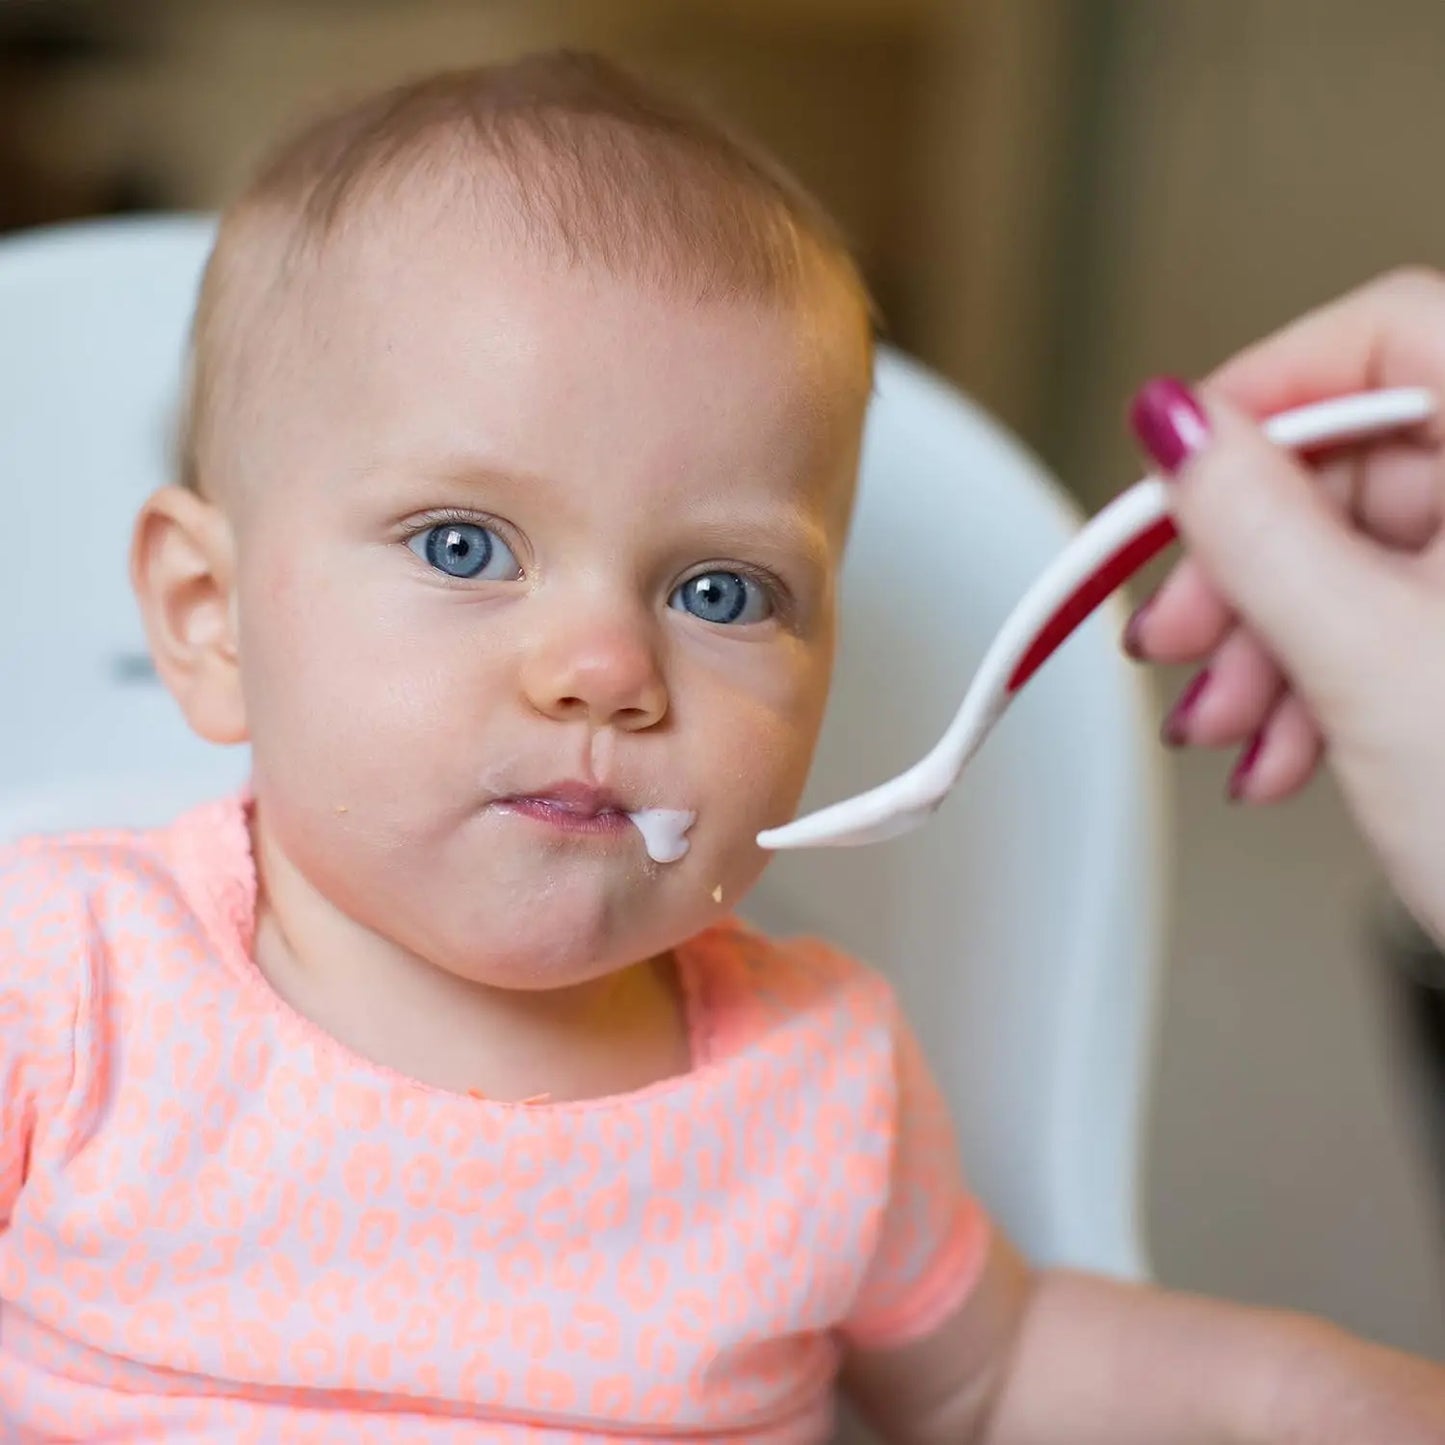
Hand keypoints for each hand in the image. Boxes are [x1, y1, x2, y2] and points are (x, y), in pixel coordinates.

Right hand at [1123, 268, 1444, 942]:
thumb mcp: (1367, 662)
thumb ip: (1256, 527)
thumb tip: (1174, 423)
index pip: (1391, 332)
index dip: (1263, 390)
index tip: (1172, 465)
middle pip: (1354, 462)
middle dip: (1241, 561)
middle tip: (1172, 631)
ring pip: (1355, 552)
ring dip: (1264, 638)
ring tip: (1224, 722)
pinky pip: (1384, 617)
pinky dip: (1315, 678)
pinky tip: (1281, 747)